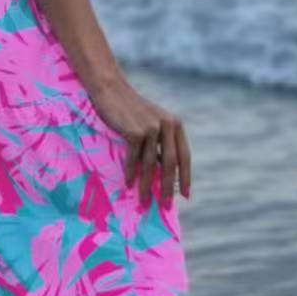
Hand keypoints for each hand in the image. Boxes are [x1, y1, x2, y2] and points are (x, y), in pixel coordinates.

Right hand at [90, 77, 191, 209]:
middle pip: (170, 164)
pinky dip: (130, 173)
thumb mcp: (151, 123)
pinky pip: (133, 158)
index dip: (185, 177)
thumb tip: (163, 174)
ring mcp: (151, 128)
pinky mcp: (135, 131)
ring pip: (150, 164)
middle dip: (167, 187)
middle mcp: (167, 125)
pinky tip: (128, 184)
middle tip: (164, 205)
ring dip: (146, 186)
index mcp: (175, 125)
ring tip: (143, 202)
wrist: (111, 90)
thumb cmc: (130, 110)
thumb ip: (159, 144)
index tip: (185, 195)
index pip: (184, 156)